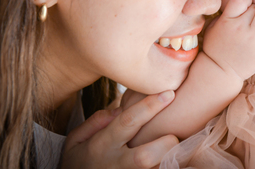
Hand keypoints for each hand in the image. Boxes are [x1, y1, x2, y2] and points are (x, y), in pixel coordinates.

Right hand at [61, 91, 178, 168]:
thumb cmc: (79, 161)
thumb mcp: (76, 140)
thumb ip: (96, 122)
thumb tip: (119, 108)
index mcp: (102, 145)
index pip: (128, 122)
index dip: (150, 106)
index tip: (169, 93)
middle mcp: (116, 164)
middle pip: (145, 156)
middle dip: (166, 144)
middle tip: (175, 134)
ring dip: (170, 159)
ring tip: (178, 148)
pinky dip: (167, 166)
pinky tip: (172, 159)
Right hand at [203, 0, 254, 80]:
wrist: (219, 72)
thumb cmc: (216, 47)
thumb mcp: (213, 26)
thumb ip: (226, 13)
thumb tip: (241, 3)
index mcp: (226, 20)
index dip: (246, 1)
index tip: (246, 7)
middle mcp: (240, 27)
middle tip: (254, 19)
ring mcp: (252, 39)